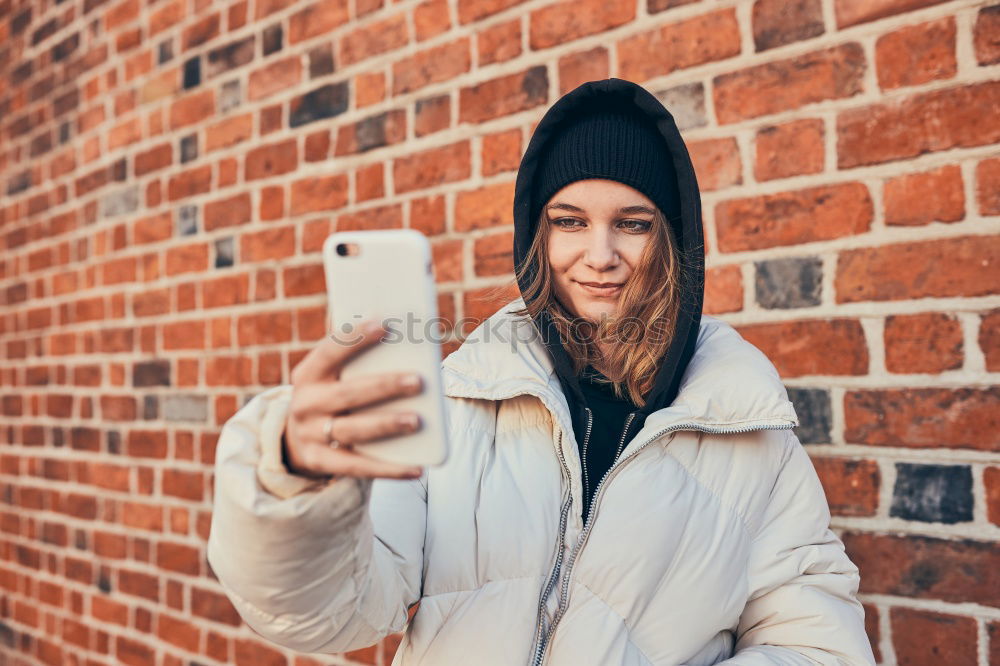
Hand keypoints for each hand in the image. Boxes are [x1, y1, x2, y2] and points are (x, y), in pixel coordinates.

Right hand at [282, 318, 424, 480]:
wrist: (297, 438)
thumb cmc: (332, 394)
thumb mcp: (334, 376)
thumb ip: (359, 363)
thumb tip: (408, 346)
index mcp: (308, 373)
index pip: (330, 351)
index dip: (356, 338)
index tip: (385, 325)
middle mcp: (305, 403)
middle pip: (347, 393)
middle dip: (384, 386)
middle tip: (418, 381)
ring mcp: (310, 435)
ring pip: (353, 430)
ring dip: (386, 424)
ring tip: (418, 421)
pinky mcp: (320, 462)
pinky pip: (358, 468)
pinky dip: (389, 469)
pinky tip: (417, 468)